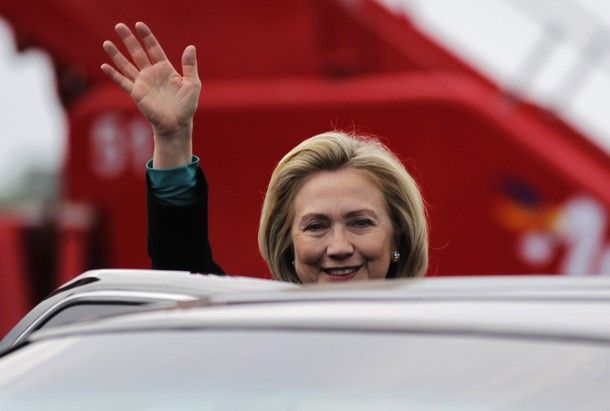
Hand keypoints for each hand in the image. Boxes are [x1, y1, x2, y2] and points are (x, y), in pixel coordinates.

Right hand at [101, 22, 200, 167]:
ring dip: (116, 54)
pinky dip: (113, 75)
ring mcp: (143, 83)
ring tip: (106, 42)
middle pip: (137, 52)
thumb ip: (190, 65)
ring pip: (126, 65)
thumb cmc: (186, 106)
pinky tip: (104, 66)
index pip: (154, 48)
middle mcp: (152, 74)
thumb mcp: (193, 84)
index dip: (147, 37)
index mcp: (165, 69)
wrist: (177, 124)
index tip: (139, 25)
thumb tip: (191, 47)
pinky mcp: (136, 94)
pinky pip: (123, 82)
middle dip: (129, 39)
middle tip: (119, 25)